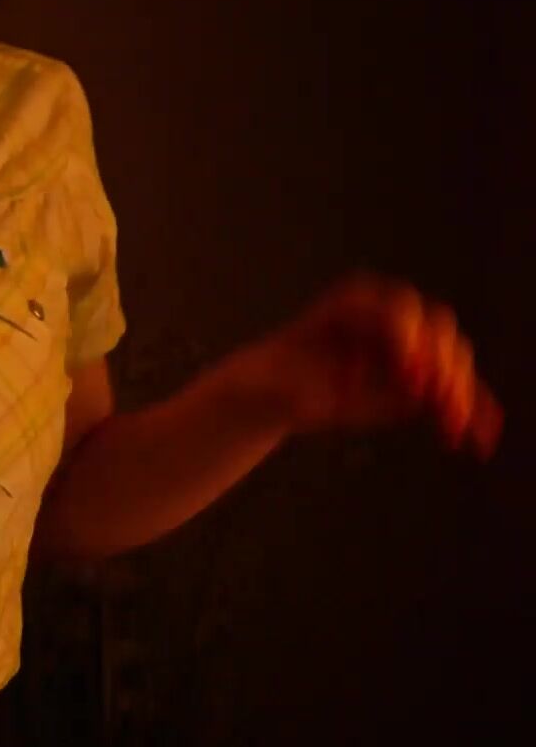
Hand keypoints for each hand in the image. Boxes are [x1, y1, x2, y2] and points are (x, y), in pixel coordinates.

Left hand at [244, 273, 503, 457]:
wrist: (274, 391)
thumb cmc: (267, 379)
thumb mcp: (272, 379)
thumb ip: (299, 385)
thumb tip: (324, 395)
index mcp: (352, 305)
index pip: (395, 309)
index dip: (407, 338)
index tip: (408, 374)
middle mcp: (389, 320)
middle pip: (435, 331)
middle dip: (442, 364)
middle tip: (438, 399)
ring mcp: (409, 347)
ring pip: (452, 362)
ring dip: (461, 394)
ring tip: (452, 428)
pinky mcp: (419, 380)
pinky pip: (454, 393)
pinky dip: (470, 413)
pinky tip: (479, 441)